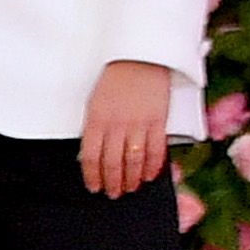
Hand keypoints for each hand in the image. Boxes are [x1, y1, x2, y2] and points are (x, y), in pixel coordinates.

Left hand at [77, 63, 175, 198]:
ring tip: (130, 188)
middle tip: (113, 193)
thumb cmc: (116, 78)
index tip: (94, 187)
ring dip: (131, 179)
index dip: (92, 176)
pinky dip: (152, 166)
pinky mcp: (158, 121)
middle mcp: (116, 124)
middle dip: (113, 183)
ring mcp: (138, 123)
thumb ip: (96, 127)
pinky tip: (149, 175)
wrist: (141, 56)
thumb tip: (95, 153)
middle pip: (112, 163)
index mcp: (96, 119)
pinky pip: (155, 150)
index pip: (90, 157)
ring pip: (133, 161)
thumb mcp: (96, 102)